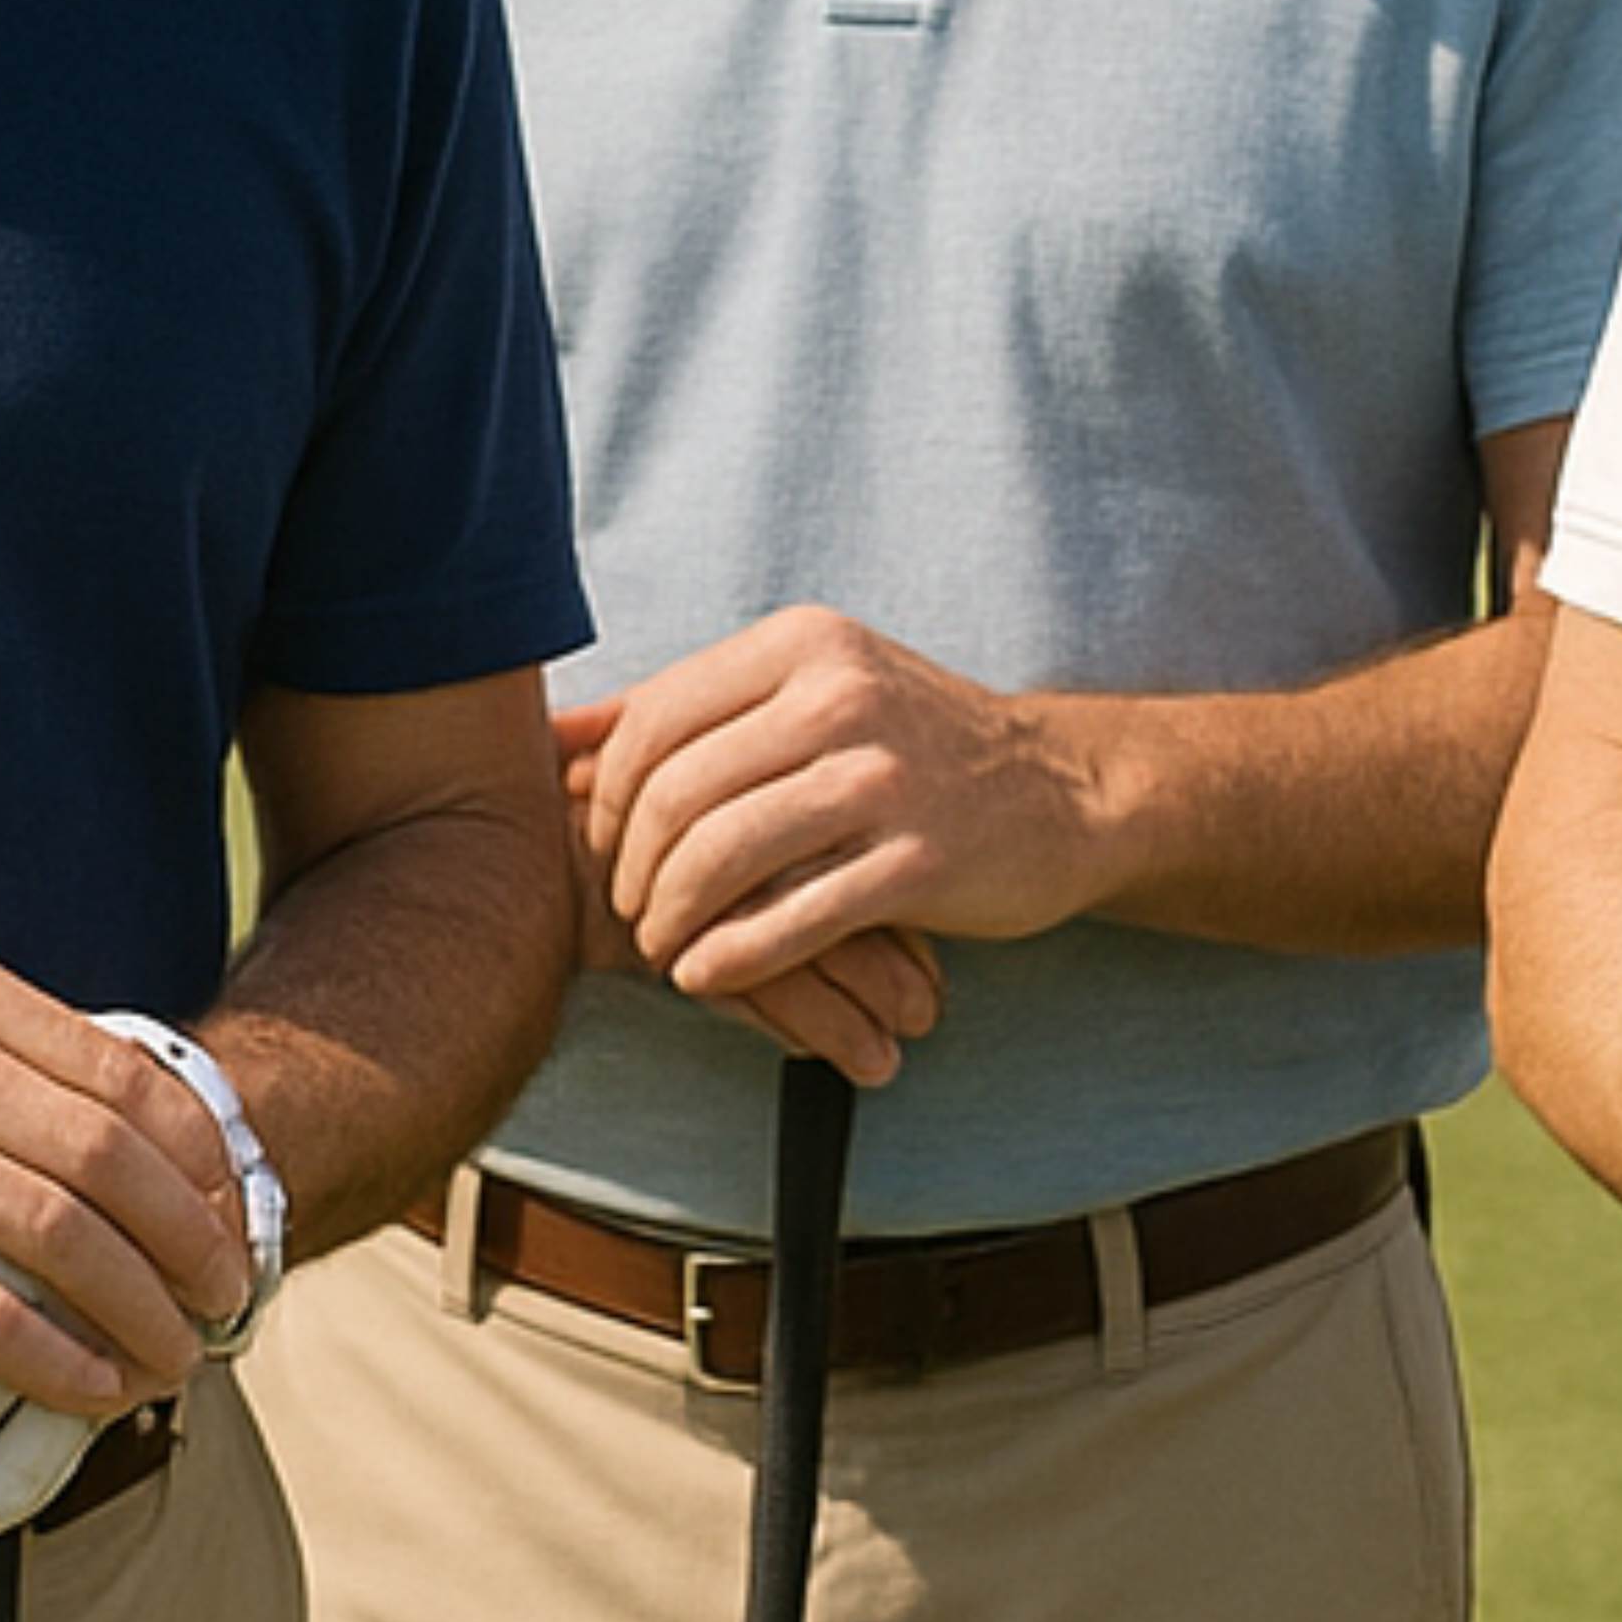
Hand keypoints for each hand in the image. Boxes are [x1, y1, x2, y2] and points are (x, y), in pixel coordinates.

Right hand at [0, 940, 255, 1406]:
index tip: (232, 1214)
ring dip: (144, 1312)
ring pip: (66, 1238)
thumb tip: (136, 1128)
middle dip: (193, 1240)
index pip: (123, 1071)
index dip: (199, 1155)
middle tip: (229, 1296)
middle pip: (110, 1157)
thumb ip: (3, 1057)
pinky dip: (60, 1362)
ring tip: (179, 1357)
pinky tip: (97, 1394)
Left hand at [570, 617, 1101, 1014]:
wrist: (1065, 789)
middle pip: (678, 791)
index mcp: (802, 647)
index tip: (603, 843)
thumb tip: (556, 740)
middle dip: (631, 864)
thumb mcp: (805, 692)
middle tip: (629, 908)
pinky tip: (705, 974)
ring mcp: (884, 780)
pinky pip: (792, 918)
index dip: (608, 795)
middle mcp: (840, 699)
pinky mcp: (921, 862)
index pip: (656, 721)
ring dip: (671, 916)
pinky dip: (730, 957)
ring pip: (723, 855)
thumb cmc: (911, 743)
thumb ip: (684, 709)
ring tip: (662, 945)